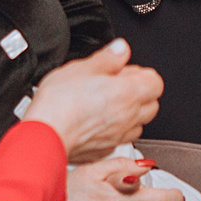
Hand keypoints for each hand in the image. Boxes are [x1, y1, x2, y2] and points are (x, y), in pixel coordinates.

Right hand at [23, 40, 163, 162]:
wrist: (44, 135)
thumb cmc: (59, 102)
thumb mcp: (82, 67)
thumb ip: (107, 57)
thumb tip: (121, 49)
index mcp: (128, 93)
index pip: (155, 83)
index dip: (141, 74)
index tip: (124, 70)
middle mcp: (128, 117)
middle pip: (151, 105)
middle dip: (139, 93)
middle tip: (118, 85)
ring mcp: (117, 137)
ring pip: (137, 124)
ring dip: (129, 113)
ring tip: (107, 103)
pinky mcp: (104, 151)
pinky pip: (119, 139)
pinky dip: (114, 130)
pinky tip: (96, 121)